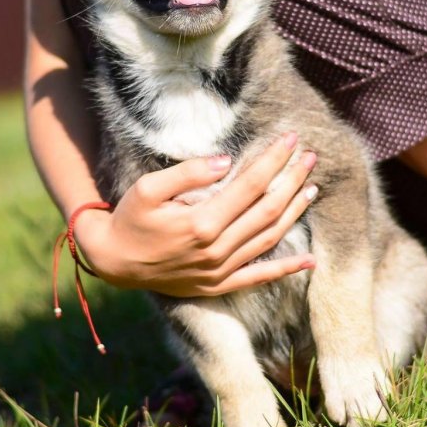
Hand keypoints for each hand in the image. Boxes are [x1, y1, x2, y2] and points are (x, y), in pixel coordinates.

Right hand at [74, 132, 318, 296]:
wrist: (114, 261)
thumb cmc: (130, 218)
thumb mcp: (148, 188)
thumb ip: (188, 173)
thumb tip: (227, 160)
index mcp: (201, 223)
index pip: (250, 186)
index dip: (273, 161)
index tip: (290, 140)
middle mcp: (216, 250)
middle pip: (267, 210)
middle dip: (292, 180)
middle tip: (310, 157)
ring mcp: (220, 271)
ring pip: (269, 238)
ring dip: (294, 212)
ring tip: (311, 188)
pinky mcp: (218, 285)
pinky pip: (259, 277)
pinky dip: (287, 270)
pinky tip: (310, 261)